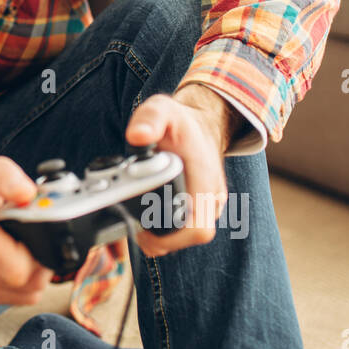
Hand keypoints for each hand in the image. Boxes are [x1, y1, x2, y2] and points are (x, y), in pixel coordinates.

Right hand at [0, 156, 51, 306]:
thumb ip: (4, 175)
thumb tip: (28, 194)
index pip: (19, 266)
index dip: (39, 250)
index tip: (37, 233)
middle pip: (28, 283)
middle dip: (40, 261)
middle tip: (35, 239)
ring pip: (25, 294)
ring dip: (33, 274)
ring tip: (22, 247)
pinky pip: (12, 298)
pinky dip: (20, 283)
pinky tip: (10, 260)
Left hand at [124, 86, 238, 258]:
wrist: (200, 124)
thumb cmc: (181, 121)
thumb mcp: (161, 110)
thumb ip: (150, 119)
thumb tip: (137, 136)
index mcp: (205, 179)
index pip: (198, 228)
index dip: (172, 237)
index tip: (146, 230)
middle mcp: (212, 196)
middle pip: (191, 237)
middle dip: (162, 238)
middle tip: (136, 226)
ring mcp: (209, 203)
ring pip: (188, 235)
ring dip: (164, 233)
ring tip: (141, 218)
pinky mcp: (202, 207)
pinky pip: (186, 227)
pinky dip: (168, 226)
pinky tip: (150, 216)